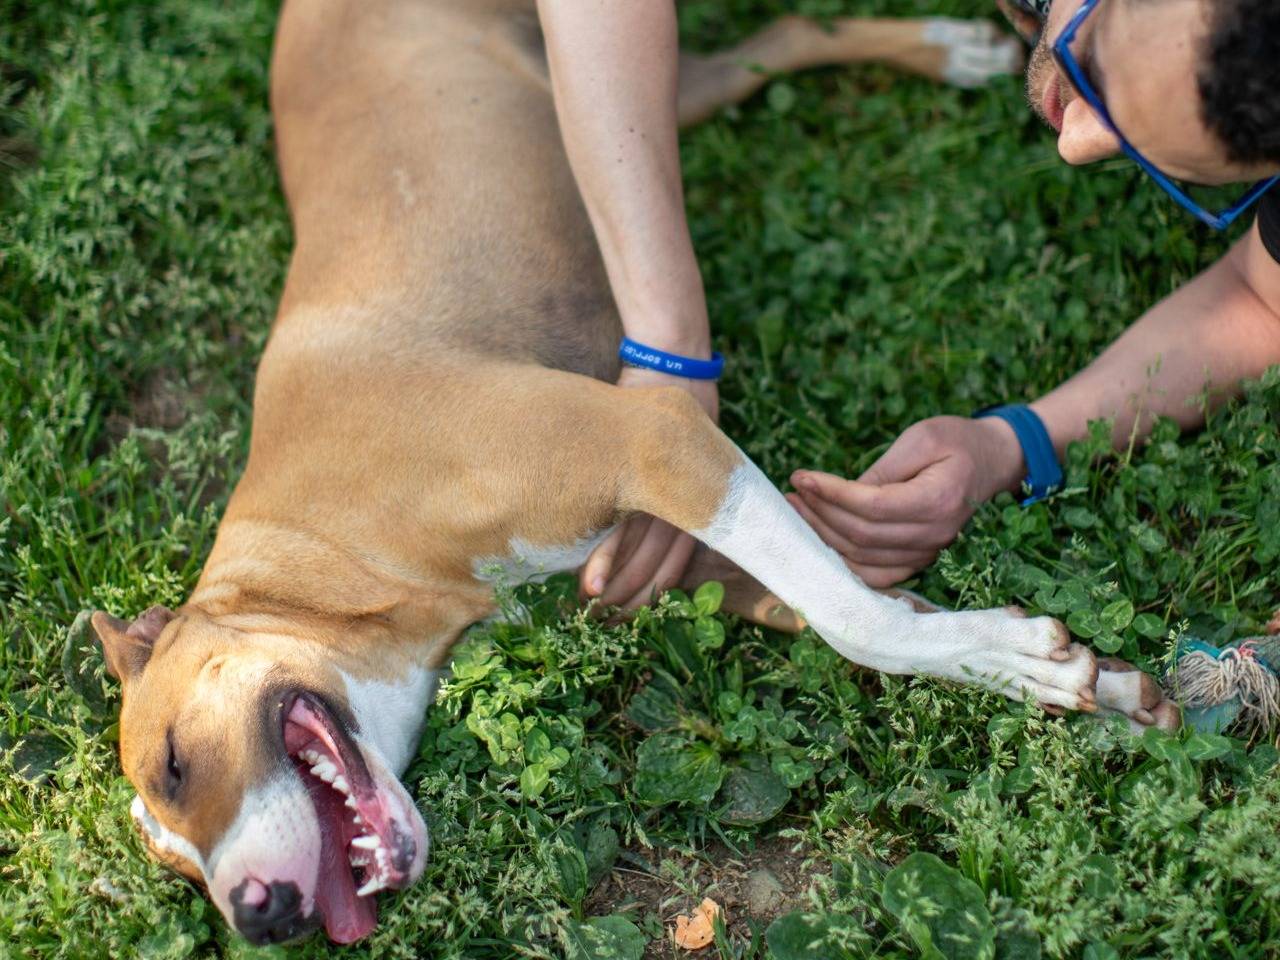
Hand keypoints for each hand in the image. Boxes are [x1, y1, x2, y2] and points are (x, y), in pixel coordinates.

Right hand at [579, 365, 717, 609]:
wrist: (671, 364)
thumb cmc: (661, 411)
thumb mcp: (666, 455)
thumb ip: (655, 493)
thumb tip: (625, 538)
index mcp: (692, 499)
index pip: (678, 557)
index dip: (657, 587)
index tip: (632, 611)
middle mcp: (686, 498)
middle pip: (661, 560)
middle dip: (635, 593)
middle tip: (610, 619)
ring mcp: (667, 487)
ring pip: (643, 550)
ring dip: (619, 581)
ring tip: (596, 604)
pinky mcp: (647, 472)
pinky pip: (625, 525)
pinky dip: (608, 555)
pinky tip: (593, 581)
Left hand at [786, 415, 1023, 587]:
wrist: (994, 463)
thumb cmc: (957, 442)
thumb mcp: (922, 439)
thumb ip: (884, 468)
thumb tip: (844, 494)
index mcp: (937, 500)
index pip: (871, 506)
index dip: (831, 494)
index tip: (801, 476)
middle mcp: (933, 535)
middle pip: (861, 535)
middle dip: (819, 513)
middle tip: (792, 492)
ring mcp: (928, 552)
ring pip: (862, 558)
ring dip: (823, 536)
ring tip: (797, 510)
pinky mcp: (919, 559)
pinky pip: (875, 575)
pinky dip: (844, 563)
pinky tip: (820, 540)